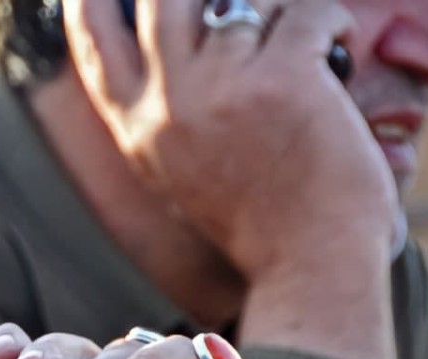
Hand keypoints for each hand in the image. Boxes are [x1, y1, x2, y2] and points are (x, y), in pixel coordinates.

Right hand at [62, 0, 396, 278]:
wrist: (306, 263)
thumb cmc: (257, 221)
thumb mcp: (181, 171)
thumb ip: (166, 112)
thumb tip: (180, 41)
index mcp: (139, 130)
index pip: (95, 44)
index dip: (92, 2)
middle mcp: (169, 105)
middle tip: (234, 4)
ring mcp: (222, 88)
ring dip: (279, 10)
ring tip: (303, 42)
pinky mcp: (283, 78)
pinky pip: (306, 10)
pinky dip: (329, 22)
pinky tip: (334, 51)